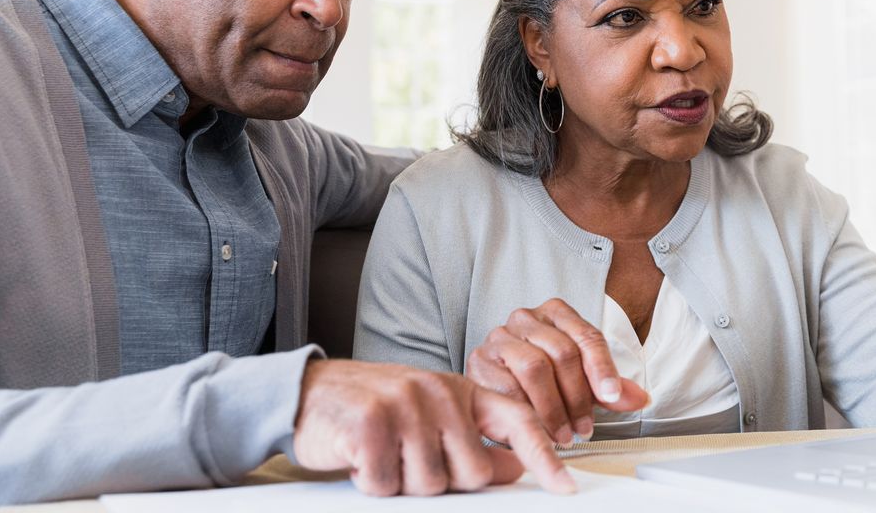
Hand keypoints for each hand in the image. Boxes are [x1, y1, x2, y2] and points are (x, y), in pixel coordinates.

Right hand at [292, 359, 575, 495]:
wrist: (310, 394)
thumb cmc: (377, 409)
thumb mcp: (433, 414)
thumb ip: (475, 437)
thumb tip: (517, 469)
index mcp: (461, 390)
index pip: (517, 423)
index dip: (544, 458)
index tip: (565, 486)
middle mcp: (439, 392)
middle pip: (472, 473)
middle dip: (443, 481)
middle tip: (411, 460)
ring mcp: (406, 405)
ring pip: (429, 484)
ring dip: (403, 483)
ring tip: (385, 454)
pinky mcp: (371, 424)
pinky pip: (387, 484)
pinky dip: (372, 482)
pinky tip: (363, 458)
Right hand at [465, 298, 648, 445]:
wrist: (495, 383)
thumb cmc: (542, 379)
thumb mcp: (580, 380)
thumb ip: (608, 388)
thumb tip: (639, 399)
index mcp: (556, 313)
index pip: (586, 336)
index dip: (602, 368)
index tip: (611, 397)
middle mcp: (526, 318)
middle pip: (562, 352)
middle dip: (578, 396)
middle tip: (584, 428)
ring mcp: (500, 337)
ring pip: (534, 367)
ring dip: (553, 408)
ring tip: (563, 435)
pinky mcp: (479, 360)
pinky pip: (506, 385)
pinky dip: (526, 411)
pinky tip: (537, 429)